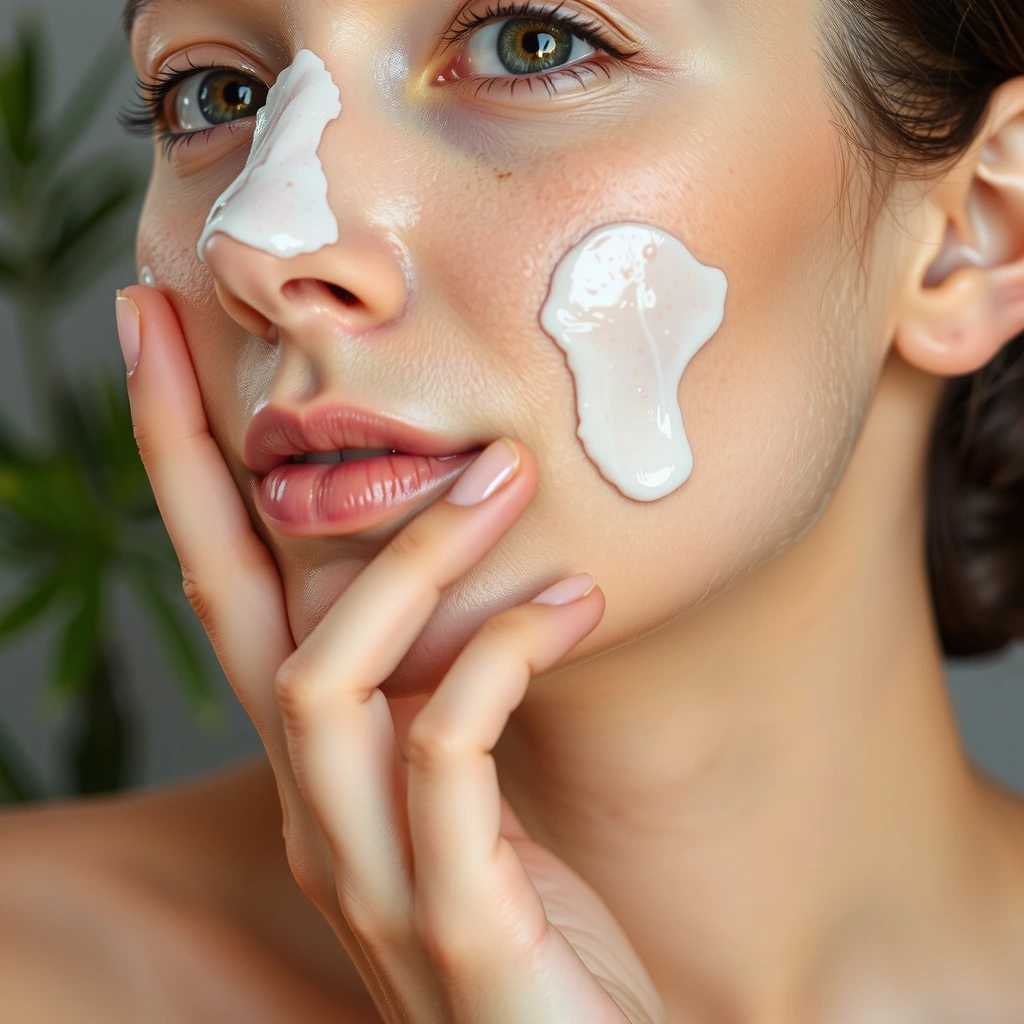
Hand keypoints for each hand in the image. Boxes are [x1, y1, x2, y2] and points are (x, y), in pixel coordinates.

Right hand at [118, 285, 666, 1023]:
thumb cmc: (545, 925)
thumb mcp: (481, 792)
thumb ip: (445, 698)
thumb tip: (467, 579)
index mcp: (325, 769)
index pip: (230, 598)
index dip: (184, 472)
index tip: (157, 347)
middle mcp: (318, 810)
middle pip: (229, 612)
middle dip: (201, 464)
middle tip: (216, 330)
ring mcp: (373, 871)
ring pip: (329, 673)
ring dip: (410, 558)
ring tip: (504, 475)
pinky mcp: (457, 921)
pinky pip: (446, 750)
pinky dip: (500, 656)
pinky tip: (572, 601)